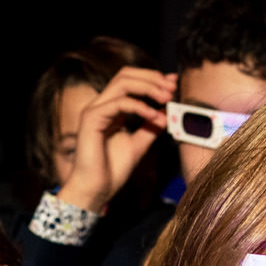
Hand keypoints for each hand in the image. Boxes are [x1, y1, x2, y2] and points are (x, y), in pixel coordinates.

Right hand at [56, 67, 176, 215]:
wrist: (96, 190)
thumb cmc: (113, 170)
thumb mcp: (139, 144)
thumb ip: (151, 127)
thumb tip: (167, 111)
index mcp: (111, 109)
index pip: (131, 81)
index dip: (153, 78)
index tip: (174, 83)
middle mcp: (101, 105)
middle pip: (126, 75)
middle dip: (152, 78)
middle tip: (172, 87)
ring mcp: (95, 110)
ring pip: (122, 82)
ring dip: (148, 87)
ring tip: (166, 97)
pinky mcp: (91, 118)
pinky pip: (119, 103)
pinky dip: (140, 106)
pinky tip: (154, 115)